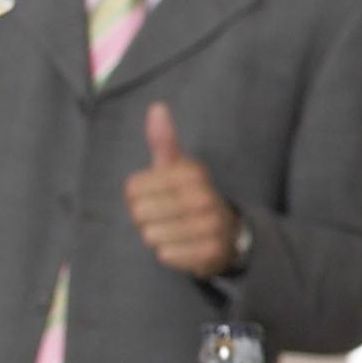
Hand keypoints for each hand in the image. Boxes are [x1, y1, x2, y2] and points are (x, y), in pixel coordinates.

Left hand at [126, 103, 241, 277]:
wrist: (229, 234)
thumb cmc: (191, 198)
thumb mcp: (179, 169)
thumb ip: (164, 141)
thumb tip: (156, 107)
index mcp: (192, 172)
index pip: (132, 189)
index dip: (137, 197)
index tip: (157, 197)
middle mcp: (204, 197)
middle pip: (139, 214)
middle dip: (146, 219)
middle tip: (167, 217)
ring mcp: (210, 226)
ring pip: (152, 236)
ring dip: (158, 238)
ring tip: (176, 232)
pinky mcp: (211, 252)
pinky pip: (166, 255)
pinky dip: (171, 254)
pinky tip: (185, 246)